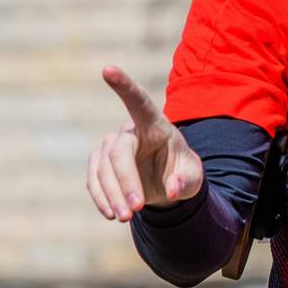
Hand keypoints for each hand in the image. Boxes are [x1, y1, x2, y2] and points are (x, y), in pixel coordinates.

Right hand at [86, 66, 203, 220]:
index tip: (108, 69)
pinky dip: (102, 198)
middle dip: (125, 182)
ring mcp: (111, 147)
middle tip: (135, 210)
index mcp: (156, 125)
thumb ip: (186, 181)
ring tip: (126, 218)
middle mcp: (130, 131)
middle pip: (118, 153)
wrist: (166, 184)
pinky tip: (111, 213)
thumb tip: (172, 190)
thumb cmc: (182, 172)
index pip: (139, 102)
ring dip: (112, 195)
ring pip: (103, 169)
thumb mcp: (193, 178)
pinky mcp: (100, 164)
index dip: (124, 86)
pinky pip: (94, 180)